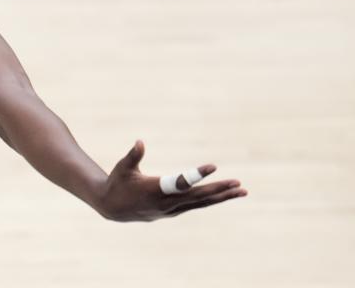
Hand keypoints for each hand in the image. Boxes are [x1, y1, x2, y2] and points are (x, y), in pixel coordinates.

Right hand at [93, 140, 245, 221]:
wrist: (113, 208)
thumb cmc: (118, 183)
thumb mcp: (123, 168)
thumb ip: (133, 155)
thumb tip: (140, 142)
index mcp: (155, 190)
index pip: (181, 183)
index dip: (197, 174)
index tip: (214, 166)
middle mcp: (167, 203)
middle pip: (198, 197)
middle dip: (219, 190)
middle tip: (239, 184)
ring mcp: (171, 210)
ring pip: (201, 203)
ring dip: (221, 197)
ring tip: (241, 191)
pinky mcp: (173, 211)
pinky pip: (196, 205)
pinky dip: (211, 200)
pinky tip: (223, 194)